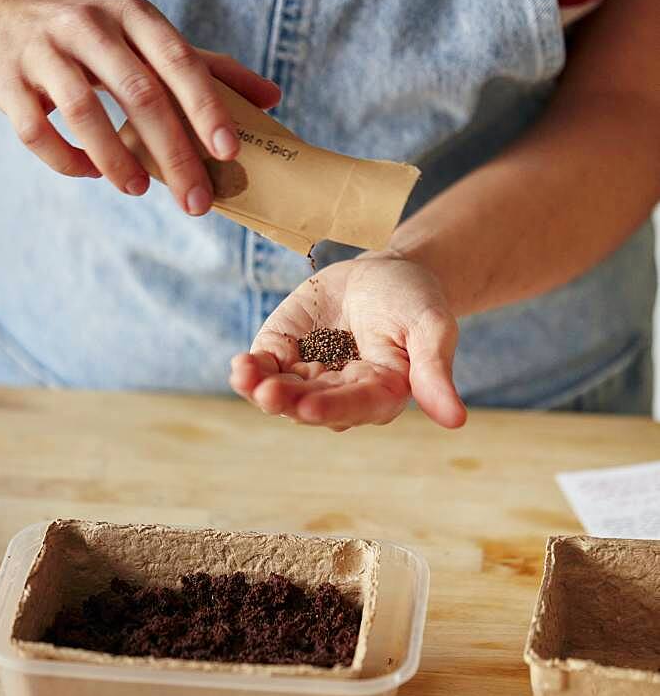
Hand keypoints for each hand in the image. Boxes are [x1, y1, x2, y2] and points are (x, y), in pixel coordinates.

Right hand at [0, 0, 279, 212]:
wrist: (5, 16)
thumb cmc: (99, 39)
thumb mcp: (151, 41)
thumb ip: (210, 69)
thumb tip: (273, 98)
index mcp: (135, 15)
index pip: (180, 62)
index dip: (206, 107)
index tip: (229, 152)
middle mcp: (89, 24)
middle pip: (138, 93)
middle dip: (173, 154)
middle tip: (197, 202)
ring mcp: (43, 49)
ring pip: (82, 110)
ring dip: (116, 158)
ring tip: (139, 190)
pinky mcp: (6, 79)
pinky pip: (36, 129)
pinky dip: (66, 159)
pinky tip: (90, 173)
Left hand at [230, 254, 466, 430]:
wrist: (384, 274)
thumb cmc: (415, 301)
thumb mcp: (431, 327)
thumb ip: (435, 371)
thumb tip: (456, 421)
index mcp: (382, 394)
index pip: (356, 406)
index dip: (332, 408)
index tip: (309, 407)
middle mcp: (342, 394)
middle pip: (311, 405)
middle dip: (288, 400)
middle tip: (268, 391)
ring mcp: (310, 376)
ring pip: (283, 393)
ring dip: (261, 389)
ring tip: (245, 376)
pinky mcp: (284, 354)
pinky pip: (265, 369)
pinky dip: (250, 371)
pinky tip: (240, 367)